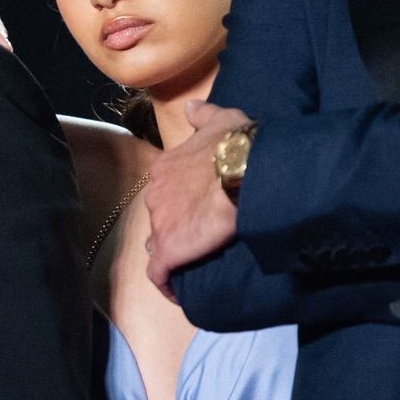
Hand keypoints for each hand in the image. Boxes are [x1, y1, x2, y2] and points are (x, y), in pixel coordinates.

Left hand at [144, 100, 250, 298]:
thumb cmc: (237, 144)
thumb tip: (193, 107)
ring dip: (172, 254)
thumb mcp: (222, 119)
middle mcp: (155, 194)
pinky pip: (160, 274)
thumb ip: (204, 115)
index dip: (177, 204)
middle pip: (159, 218)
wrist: (244, 169)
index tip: (194, 213)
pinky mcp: (169, 249)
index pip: (164, 191)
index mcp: (166, 167)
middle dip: (173, 230)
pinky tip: (177, 292)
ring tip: (191, 265)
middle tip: (196, 241)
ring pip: (159, 245)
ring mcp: (159, 223)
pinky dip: (166, 284)